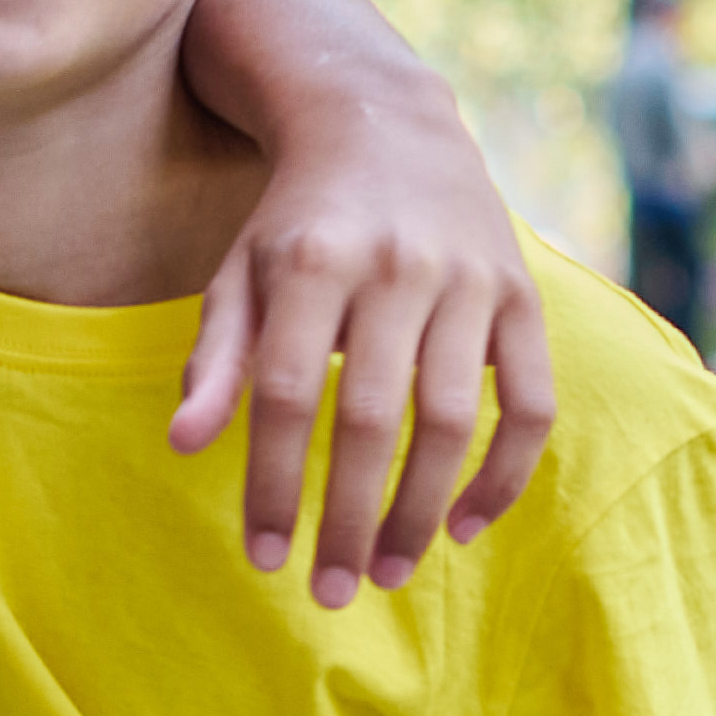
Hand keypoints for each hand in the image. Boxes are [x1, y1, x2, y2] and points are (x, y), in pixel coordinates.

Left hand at [176, 96, 556, 603]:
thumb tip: (185, 445)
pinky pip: (531, 402)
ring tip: (388, 573)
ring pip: (453, 420)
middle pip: (371, 418)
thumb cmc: (297, 222)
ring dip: (422, 511)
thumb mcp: (239, 273)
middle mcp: (395, 268)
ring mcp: (468, 280)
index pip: (287, 396)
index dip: (275, 485)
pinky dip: (505, 473)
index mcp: (311, 262)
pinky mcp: (522, 293)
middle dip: (348, 517)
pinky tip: (465, 526)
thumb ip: (215, 358)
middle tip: (329, 592)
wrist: (386, 123)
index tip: (264, 558)